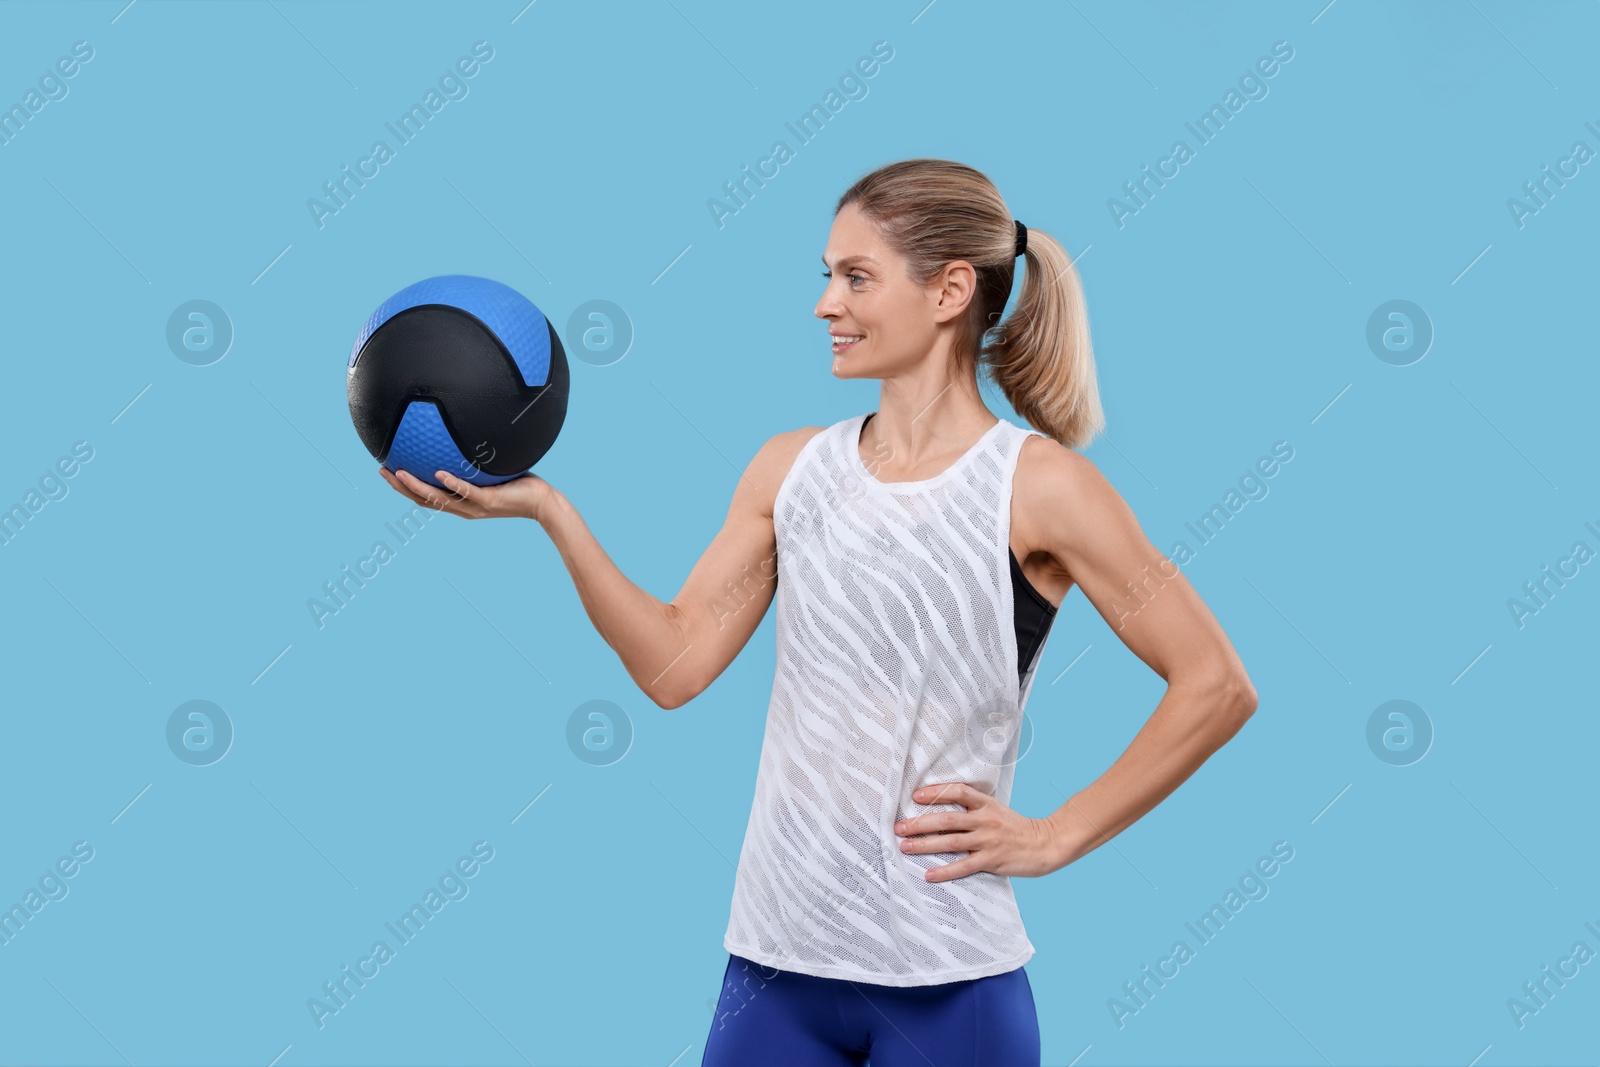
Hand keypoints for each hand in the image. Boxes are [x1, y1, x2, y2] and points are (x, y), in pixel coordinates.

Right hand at [380, 466, 554, 521]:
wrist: (542, 503)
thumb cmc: (519, 485)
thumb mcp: (493, 471)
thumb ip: (476, 460)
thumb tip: (465, 435)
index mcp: (461, 503)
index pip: (426, 498)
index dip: (405, 488)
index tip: (388, 473)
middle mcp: (464, 508)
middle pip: (424, 501)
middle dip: (401, 488)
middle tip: (382, 472)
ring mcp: (475, 506)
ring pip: (439, 498)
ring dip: (417, 487)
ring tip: (399, 473)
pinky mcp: (488, 501)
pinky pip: (466, 491)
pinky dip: (451, 482)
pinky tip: (437, 472)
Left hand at [893, 782, 1061, 881]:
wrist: (1046, 844)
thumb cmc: (1017, 828)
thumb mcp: (997, 811)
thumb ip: (975, 810)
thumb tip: (943, 813)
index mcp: (986, 804)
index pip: (958, 792)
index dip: (936, 792)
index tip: (915, 796)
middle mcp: (985, 819)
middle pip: (947, 819)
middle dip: (920, 823)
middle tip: (899, 828)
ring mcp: (988, 840)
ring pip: (951, 841)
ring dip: (925, 844)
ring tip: (905, 847)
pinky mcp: (992, 860)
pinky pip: (963, 866)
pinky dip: (945, 871)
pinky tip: (929, 874)